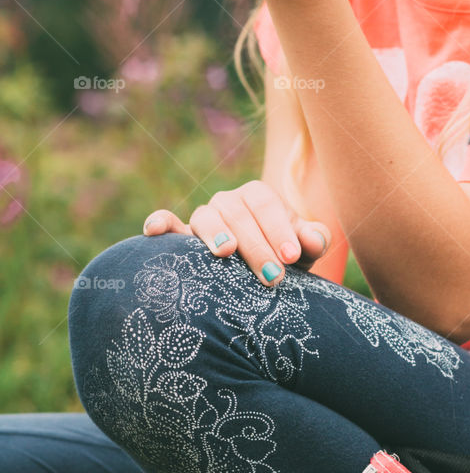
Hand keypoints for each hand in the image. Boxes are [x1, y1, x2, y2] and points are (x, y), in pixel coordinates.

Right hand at [141, 179, 331, 286]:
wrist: (264, 267)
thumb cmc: (285, 256)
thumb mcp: (304, 250)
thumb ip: (313, 240)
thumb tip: (313, 239)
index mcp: (258, 196)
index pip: (266, 205)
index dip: (278, 229)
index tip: (290, 256)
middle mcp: (228, 202)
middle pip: (238, 215)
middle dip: (256, 245)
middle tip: (273, 276)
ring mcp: (204, 218)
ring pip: (205, 217)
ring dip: (215, 233)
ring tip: (227, 252)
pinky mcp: (182, 237)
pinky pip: (168, 224)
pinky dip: (160, 223)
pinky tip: (154, 230)